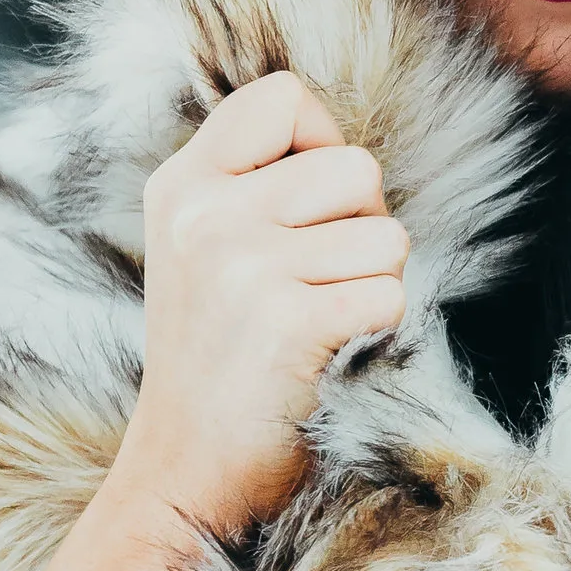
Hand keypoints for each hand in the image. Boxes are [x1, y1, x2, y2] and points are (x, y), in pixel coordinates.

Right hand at [118, 74, 407, 539]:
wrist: (181, 473)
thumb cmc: (215, 363)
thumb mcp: (200, 250)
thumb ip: (252, 185)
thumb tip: (346, 150)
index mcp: (182, 185)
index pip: (284, 97)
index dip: (323, 143)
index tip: (309, 207)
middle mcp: (205, 214)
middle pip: (356, 167)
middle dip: (363, 226)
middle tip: (319, 282)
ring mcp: (243, 266)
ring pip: (386, 236)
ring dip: (375, 284)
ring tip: (320, 322)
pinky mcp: (287, 322)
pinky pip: (389, 295)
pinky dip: (379, 331)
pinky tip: (329, 355)